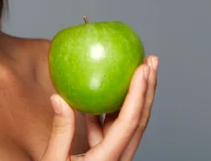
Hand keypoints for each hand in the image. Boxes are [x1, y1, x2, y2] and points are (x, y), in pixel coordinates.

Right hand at [41, 55, 158, 159]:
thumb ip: (59, 132)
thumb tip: (59, 97)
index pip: (129, 123)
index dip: (138, 94)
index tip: (142, 68)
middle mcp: (118, 158)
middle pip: (140, 119)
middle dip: (149, 88)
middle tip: (151, 60)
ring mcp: (115, 157)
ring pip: (131, 123)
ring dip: (136, 95)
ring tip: (139, 68)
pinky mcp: (108, 156)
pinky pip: (114, 128)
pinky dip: (113, 108)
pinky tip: (106, 91)